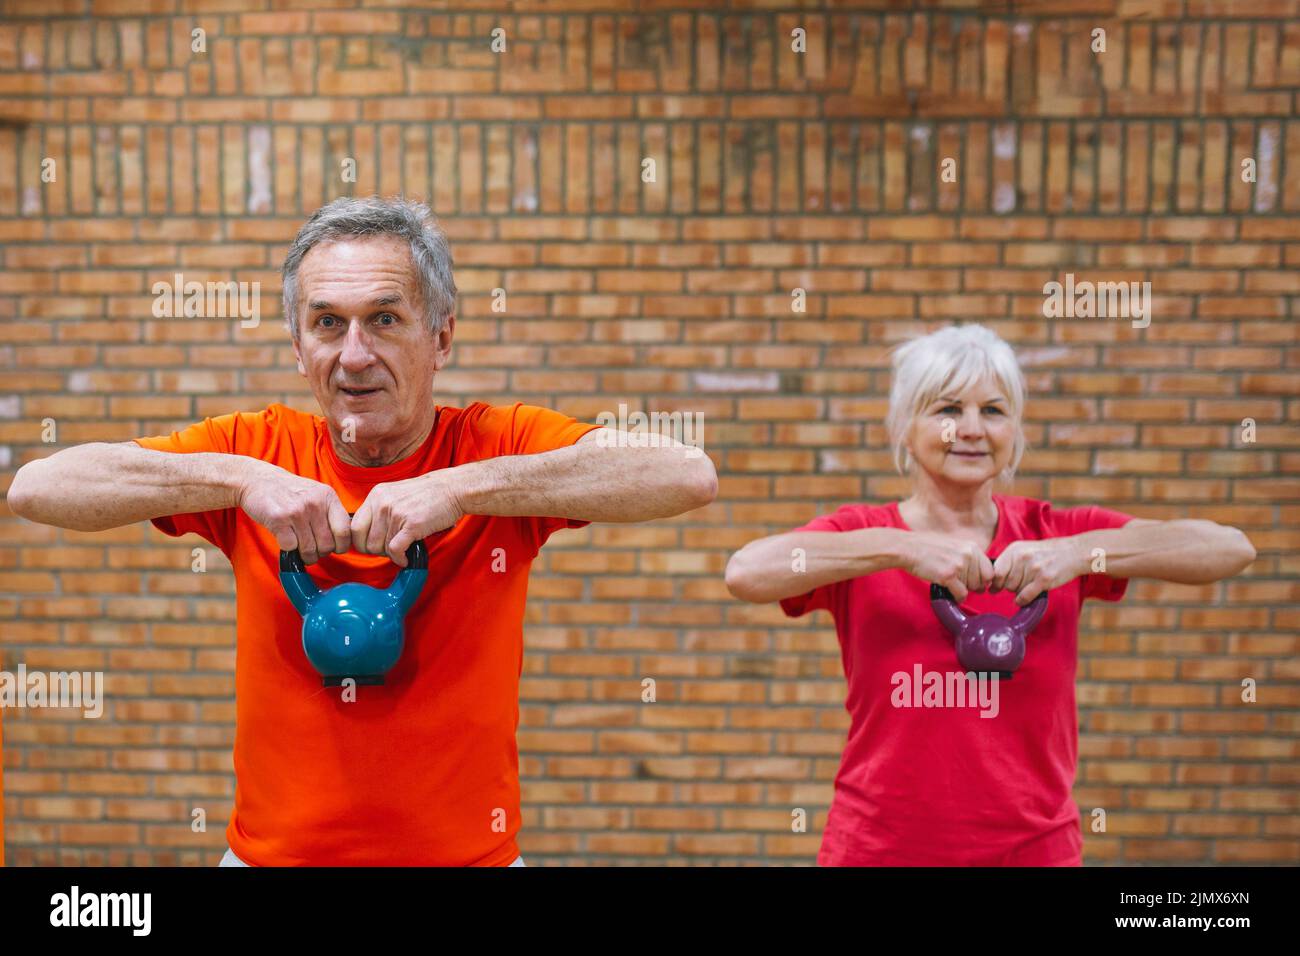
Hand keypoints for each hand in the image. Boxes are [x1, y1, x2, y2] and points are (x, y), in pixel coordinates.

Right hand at [235, 461, 350, 564]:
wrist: (257, 480)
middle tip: (313, 549)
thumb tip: (344, 541)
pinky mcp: (278, 520)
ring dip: (305, 555)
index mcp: (328, 496)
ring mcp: (296, 511)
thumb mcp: (316, 494)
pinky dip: (288, 549)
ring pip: (309, 549)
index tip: (334, 548)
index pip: (345, 531)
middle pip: (327, 545)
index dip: (341, 546)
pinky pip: (291, 547)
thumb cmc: (290, 491)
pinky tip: (286, 538)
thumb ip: (330, 513)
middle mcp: (314, 503)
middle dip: (320, 552)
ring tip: (300, 547)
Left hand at [351, 471, 463, 564]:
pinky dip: (399, 559)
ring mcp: (396, 514)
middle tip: (389, 549)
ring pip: (381, 548)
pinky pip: (395, 550)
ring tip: (402, 550)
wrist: (452, 489)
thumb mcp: (395, 494)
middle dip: (376, 551)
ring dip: (391, 554)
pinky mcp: (411, 525)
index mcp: (376, 495)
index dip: (361, 542)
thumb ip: (380, 510)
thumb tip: (368, 534)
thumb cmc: (427, 494)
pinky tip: (405, 558)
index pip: (354, 527)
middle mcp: (382, 503)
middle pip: (365, 542)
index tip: (372, 546)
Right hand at [902, 531, 994, 601]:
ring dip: (962, 590)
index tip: (975, 582)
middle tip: (959, 583)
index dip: (983, 580)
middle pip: (982, 581)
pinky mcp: (948, 575)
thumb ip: (969, 557)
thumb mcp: (955, 546)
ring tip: (950, 583)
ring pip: (972, 588)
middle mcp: (968, 555)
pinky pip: (962, 594)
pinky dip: (957, 597)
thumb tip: (983, 576)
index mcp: (972, 547)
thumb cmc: (928, 548)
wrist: (909, 548)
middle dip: (972, 586)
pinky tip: (949, 591)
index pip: (990, 570)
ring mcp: (959, 565)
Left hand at [991, 539, 1083, 604]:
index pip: (996, 571)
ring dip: (1019, 592)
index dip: (994, 582)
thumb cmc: (1046, 553)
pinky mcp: (1044, 579)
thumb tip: (992, 582)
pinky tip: (1023, 599)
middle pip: (1005, 583)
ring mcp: (1034, 568)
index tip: (994, 588)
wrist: (1073, 552)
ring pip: (1015, 590)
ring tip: (1029, 584)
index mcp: (1014, 549)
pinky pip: (1025, 595)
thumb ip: (1008, 562)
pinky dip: (1022, 600)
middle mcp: (1022, 557)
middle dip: (1009, 587)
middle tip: (1019, 584)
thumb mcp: (1024, 549)